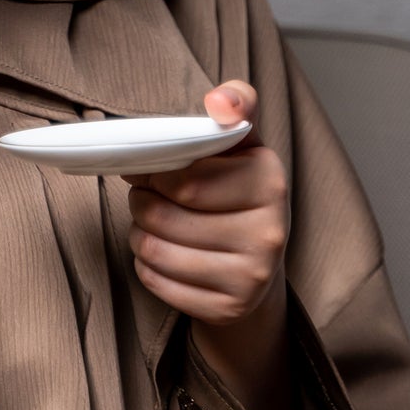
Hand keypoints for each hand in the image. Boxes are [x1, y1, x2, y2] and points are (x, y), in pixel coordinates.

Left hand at [121, 80, 289, 328]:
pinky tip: (160, 254)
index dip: (154, 174)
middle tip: (143, 195)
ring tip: (148, 222)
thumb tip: (219, 100)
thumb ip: (235, 104)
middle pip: (163, 216)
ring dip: (139, 234)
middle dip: (140, 202)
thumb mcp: (241, 143)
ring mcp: (251, 277)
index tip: (151, 169)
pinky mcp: (229, 308)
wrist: (258, 262)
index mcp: (270, 182)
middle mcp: (269, 233)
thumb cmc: (236, 190)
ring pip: (155, 250)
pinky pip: (157, 282)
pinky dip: (146, 265)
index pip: (184, 181)